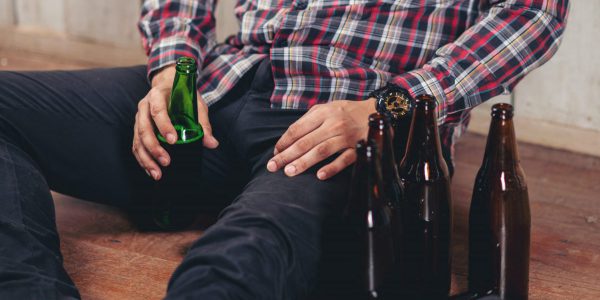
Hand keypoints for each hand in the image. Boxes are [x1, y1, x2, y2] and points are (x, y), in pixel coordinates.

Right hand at [132, 65, 218, 180]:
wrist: (168, 85)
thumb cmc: (183, 94)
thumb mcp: (196, 104)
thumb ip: (203, 124)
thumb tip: (212, 143)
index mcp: (157, 96)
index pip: (158, 111)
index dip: (164, 126)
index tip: (173, 141)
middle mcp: (144, 107)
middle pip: (143, 128)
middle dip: (154, 147)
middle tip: (166, 162)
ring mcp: (139, 118)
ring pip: (137, 140)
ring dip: (146, 158)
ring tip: (157, 173)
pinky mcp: (138, 128)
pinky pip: (136, 145)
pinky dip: (142, 159)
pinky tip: (151, 170)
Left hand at [267, 99, 376, 179]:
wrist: (379, 112)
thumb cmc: (347, 112)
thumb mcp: (328, 108)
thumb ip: (309, 120)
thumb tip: (287, 139)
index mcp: (323, 113)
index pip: (298, 129)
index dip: (284, 141)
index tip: (275, 153)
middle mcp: (333, 124)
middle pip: (306, 141)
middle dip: (287, 155)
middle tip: (273, 167)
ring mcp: (346, 137)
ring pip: (321, 151)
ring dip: (304, 162)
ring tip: (289, 172)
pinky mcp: (359, 147)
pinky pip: (344, 159)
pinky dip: (332, 167)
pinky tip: (319, 176)